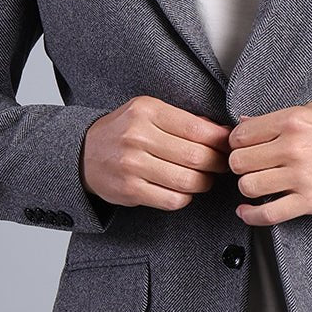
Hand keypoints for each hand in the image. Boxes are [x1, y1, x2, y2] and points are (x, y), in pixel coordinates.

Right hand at [80, 95, 232, 210]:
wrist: (83, 154)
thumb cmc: (123, 131)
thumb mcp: (149, 113)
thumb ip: (184, 120)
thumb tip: (222, 132)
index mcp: (147, 111)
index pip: (197, 128)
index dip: (221, 141)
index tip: (228, 146)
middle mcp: (138, 136)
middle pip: (196, 157)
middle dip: (217, 164)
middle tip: (222, 165)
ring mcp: (132, 165)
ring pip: (187, 181)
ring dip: (203, 183)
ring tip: (203, 178)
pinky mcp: (129, 190)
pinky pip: (172, 200)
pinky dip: (185, 198)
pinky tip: (183, 190)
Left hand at [227, 102, 311, 225]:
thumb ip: (277, 117)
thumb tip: (245, 123)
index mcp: (293, 120)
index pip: (241, 134)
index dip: (236, 143)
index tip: (241, 148)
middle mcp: (293, 147)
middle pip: (239, 161)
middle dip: (239, 165)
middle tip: (248, 166)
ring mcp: (300, 176)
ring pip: (249, 186)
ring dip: (248, 187)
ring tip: (256, 184)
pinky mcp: (309, 201)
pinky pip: (268, 214)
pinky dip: (251, 216)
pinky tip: (248, 211)